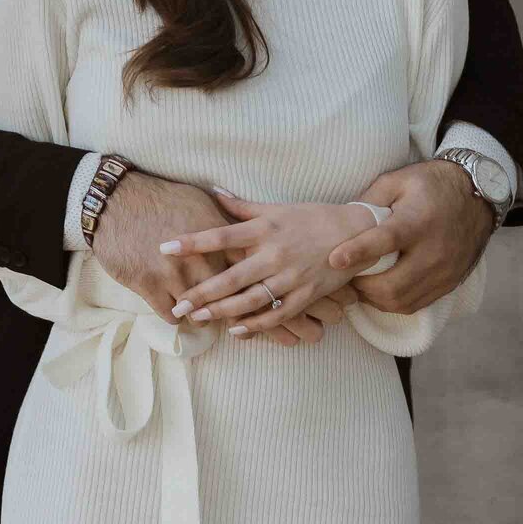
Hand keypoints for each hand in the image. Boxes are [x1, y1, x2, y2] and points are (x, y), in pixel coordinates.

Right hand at [90, 174, 235, 321]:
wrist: (116, 200)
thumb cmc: (160, 198)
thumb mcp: (200, 201)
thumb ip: (224, 222)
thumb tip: (242, 236)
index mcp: (217, 238)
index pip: (245, 272)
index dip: (247, 286)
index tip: (243, 293)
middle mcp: (201, 259)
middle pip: (225, 299)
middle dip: (224, 306)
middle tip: (219, 307)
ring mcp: (175, 274)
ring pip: (198, 313)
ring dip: (196, 313)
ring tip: (195, 310)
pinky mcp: (149, 286)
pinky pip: (171, 315)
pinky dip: (173, 315)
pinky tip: (172, 306)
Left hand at [157, 191, 377, 334]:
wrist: (357, 232)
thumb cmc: (312, 217)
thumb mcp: (277, 207)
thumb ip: (242, 206)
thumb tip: (212, 192)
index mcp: (265, 229)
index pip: (221, 236)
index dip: (192, 242)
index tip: (165, 248)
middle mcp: (275, 254)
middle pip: (231, 277)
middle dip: (201, 293)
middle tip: (177, 305)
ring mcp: (291, 277)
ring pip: (250, 300)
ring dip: (222, 311)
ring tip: (198, 318)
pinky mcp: (306, 295)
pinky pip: (277, 315)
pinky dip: (256, 326)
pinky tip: (236, 331)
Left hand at [327, 159, 492, 313]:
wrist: (477, 197)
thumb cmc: (431, 185)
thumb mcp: (398, 180)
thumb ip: (370, 200)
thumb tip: (344, 223)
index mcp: (418, 221)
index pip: (387, 240)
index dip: (359, 251)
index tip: (334, 259)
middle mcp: (434, 251)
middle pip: (392, 284)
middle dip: (361, 285)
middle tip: (344, 276)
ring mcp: (443, 271)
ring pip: (400, 300)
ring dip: (373, 298)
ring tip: (359, 283)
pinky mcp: (448, 283)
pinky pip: (414, 304)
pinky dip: (391, 302)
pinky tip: (379, 290)